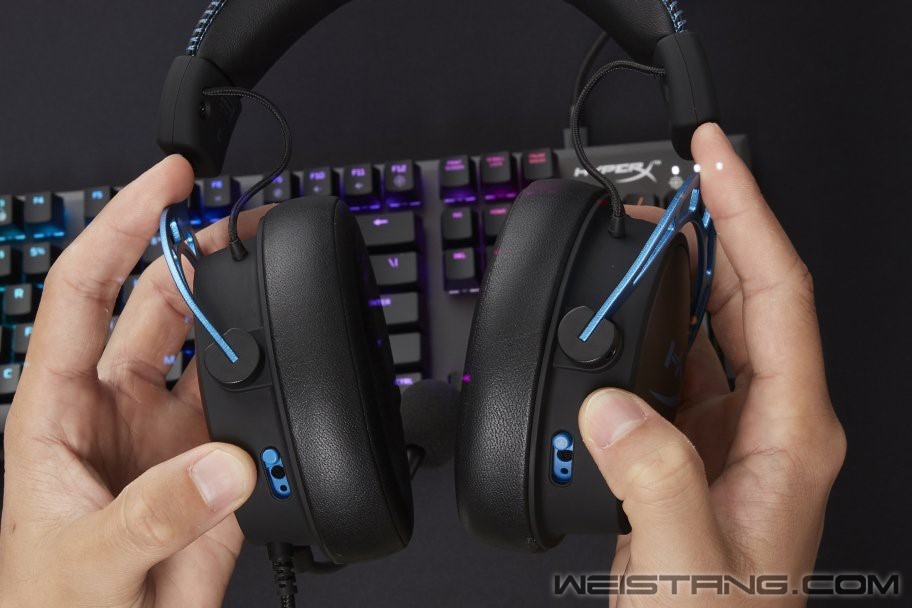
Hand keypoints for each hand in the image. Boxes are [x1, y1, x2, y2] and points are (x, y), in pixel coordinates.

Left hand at [0, 157, 271, 606]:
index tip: (164, 183)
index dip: (120, 226)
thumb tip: (222, 464)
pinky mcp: (217, 468)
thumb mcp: (86, 565)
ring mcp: (172, 436)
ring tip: (275, 289)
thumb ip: (155, 513)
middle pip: (157, 305)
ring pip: (212, 352)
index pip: (83, 291)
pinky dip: (276, 392)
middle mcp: (117, 411)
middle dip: (194, 257)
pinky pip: (253, 410)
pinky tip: (292, 378)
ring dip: (242, 323)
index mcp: (59, 411)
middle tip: (240, 226)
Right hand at [578, 123, 845, 604]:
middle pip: (749, 292)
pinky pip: (673, 361)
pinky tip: (626, 310)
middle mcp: (768, 423)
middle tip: (677, 174)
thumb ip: (653, 478)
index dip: (748, 213)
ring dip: (682, 270)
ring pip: (711, 322)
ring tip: (646, 230)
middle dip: (717, 224)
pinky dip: (649, 323)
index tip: (717, 159)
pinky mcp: (689, 444)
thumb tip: (614, 403)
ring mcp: (730, 431)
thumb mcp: (688, 564)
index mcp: (789, 435)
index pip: (777, 293)